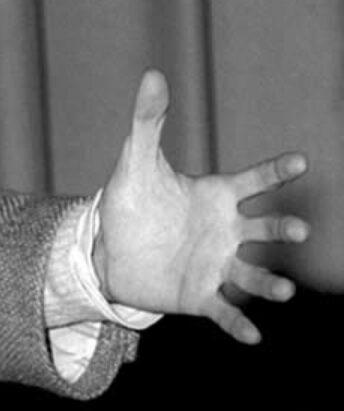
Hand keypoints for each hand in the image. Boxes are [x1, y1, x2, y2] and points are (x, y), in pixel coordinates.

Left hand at [94, 70, 309, 342]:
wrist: (111, 250)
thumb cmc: (134, 203)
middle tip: (299, 229)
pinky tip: (252, 336)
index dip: (276, 172)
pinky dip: (238, 323)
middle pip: (264, 228)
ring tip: (284, 290)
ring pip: (252, 273)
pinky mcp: (201, 295)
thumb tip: (152, 73)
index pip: (255, 180)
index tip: (300, 162)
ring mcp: (217, 265)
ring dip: (270, 282)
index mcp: (218, 196)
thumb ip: (148, 121)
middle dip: (282, 228)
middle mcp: (227, 231)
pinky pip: (225, 310)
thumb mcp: (136, 160)